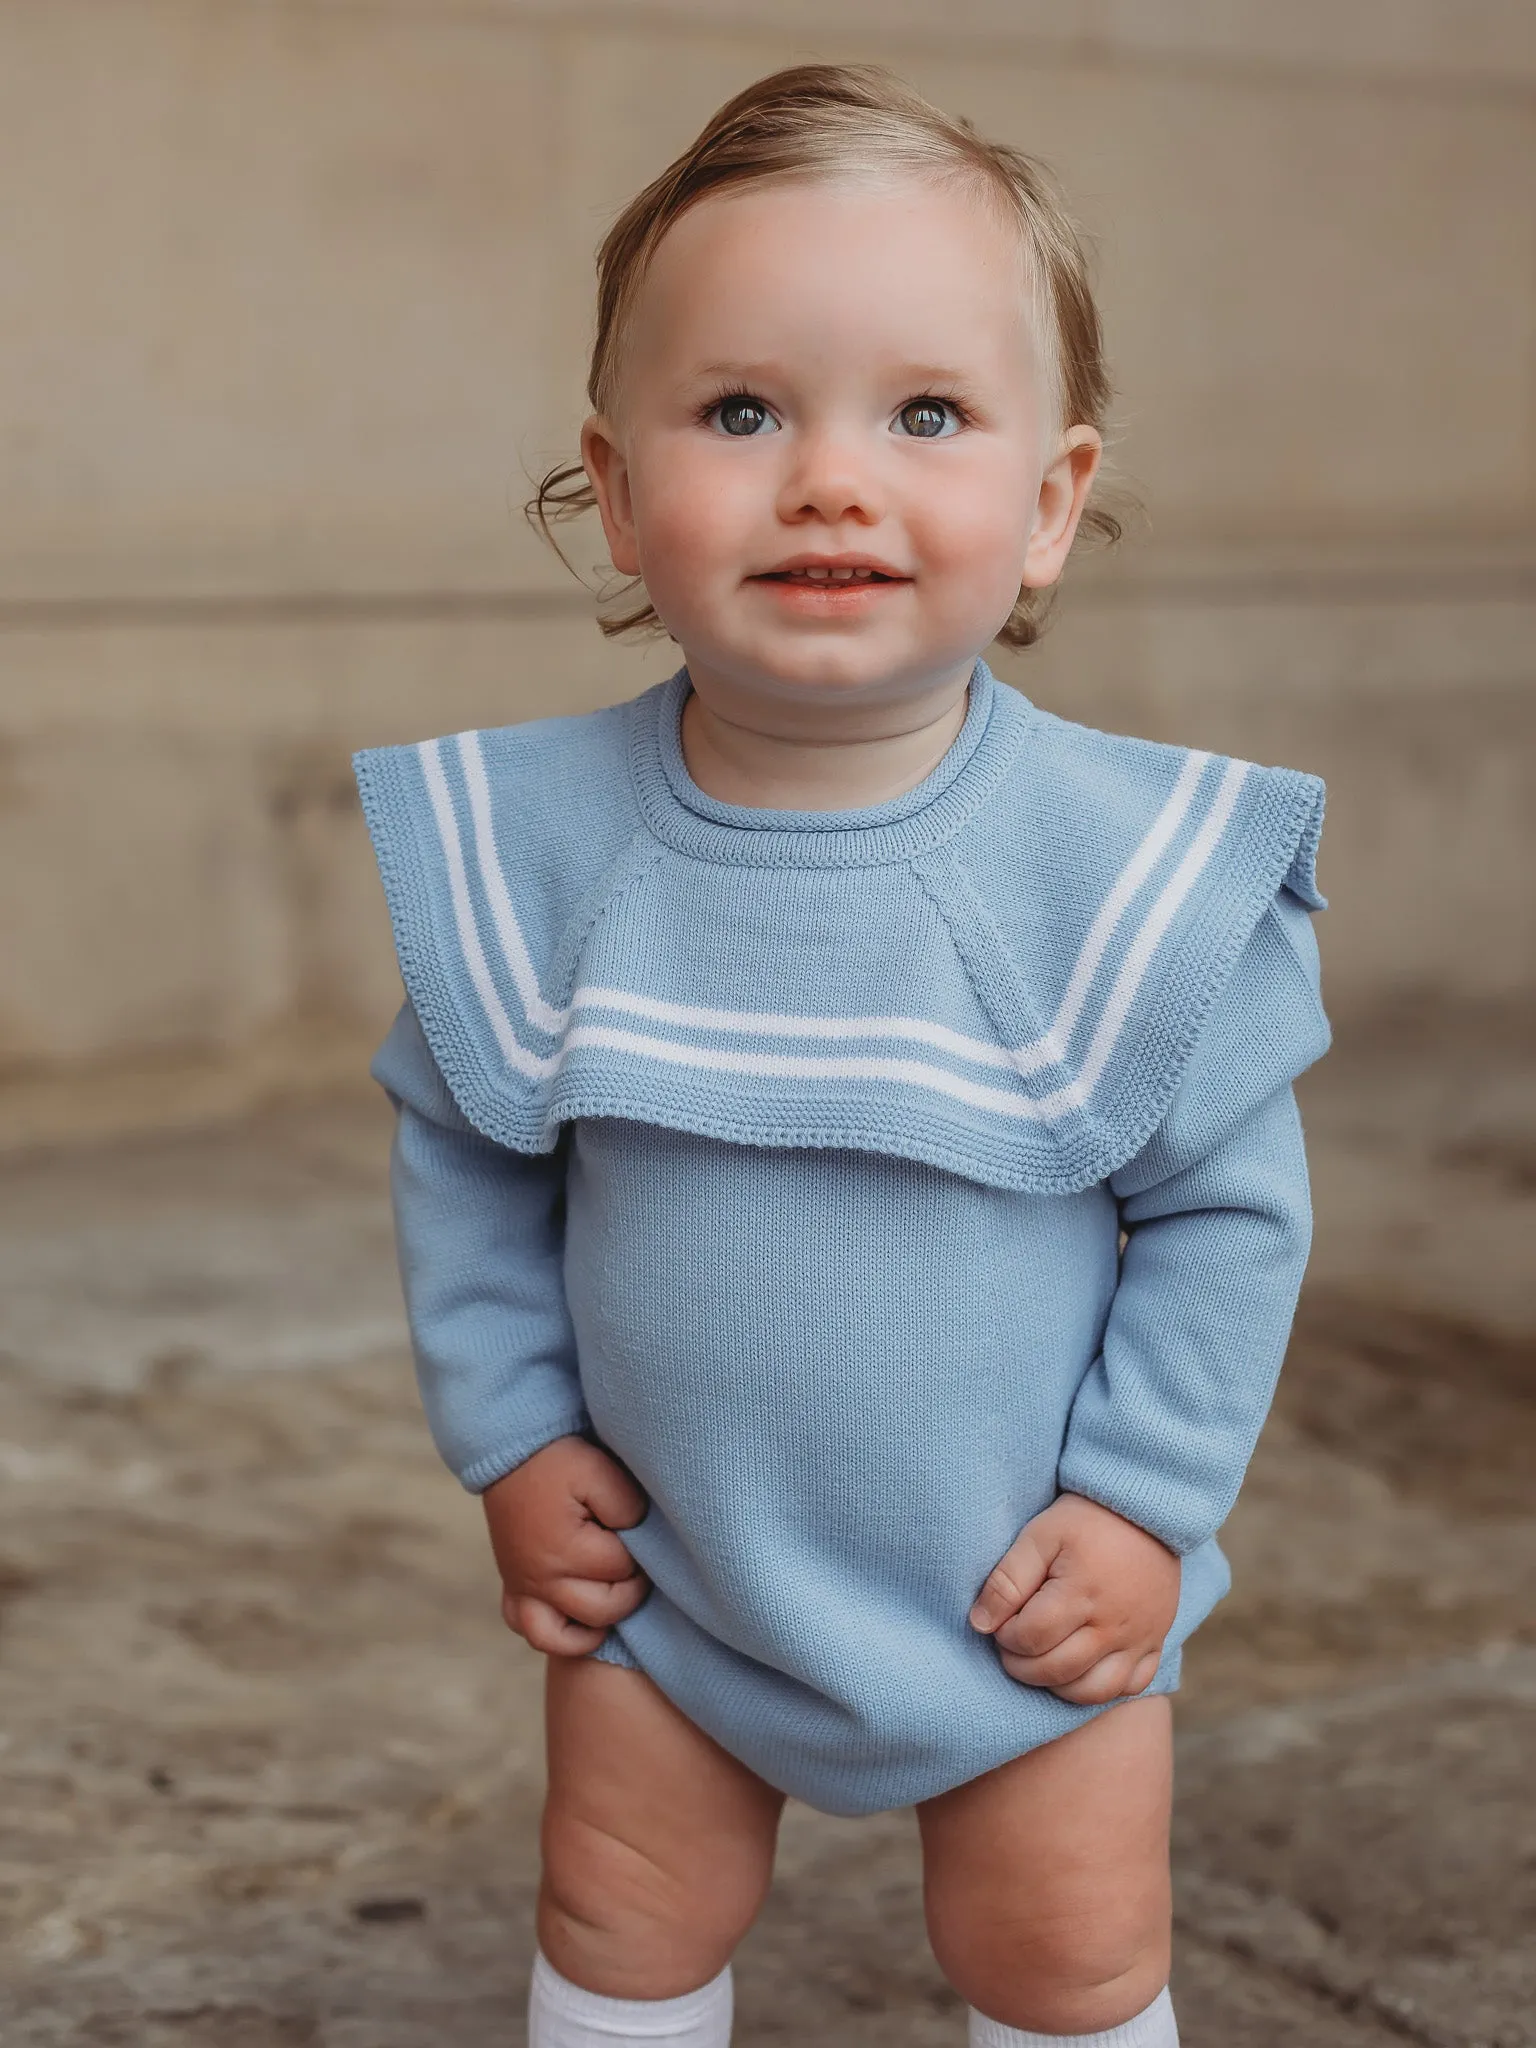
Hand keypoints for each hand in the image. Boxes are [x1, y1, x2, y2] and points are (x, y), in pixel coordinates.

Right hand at [482, 1435, 648, 1656]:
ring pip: (562, 1639)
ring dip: (597, 1624)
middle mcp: (541, 1579)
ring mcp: (523, 1588)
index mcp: (565, 1551)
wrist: (510, 1451)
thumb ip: (627, 1506)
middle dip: (629, 1587)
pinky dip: (557, 1635)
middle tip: (636, 1560)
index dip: (639, 1550)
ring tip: (613, 1596)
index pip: (622, 1569)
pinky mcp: (513, 1587)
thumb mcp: (598, 1469)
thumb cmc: (557, 1460)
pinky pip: (531, 1632)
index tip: (637, 1529)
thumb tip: (636, 1536)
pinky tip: (579, 1618)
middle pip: (603, 1609)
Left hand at [969, 1492, 1179, 1704]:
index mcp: (1081, 1594)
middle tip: (1013, 1645)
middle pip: (1056, 1670)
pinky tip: (1081, 1670)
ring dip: (1056, 1686)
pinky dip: (1101, 1690)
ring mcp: (1138, 1639)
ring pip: (1092, 1691)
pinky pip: (1131, 1687)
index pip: (1031, 1638)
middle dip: (1021, 1666)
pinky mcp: (1155, 1643)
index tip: (1001, 1623)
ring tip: (1041, 1660)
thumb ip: (1008, 1579)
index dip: (1005, 1637)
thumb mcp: (1040, 1535)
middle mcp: (1112, 1625)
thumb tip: (980, 1623)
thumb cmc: (1087, 1520)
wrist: (1148, 1511)